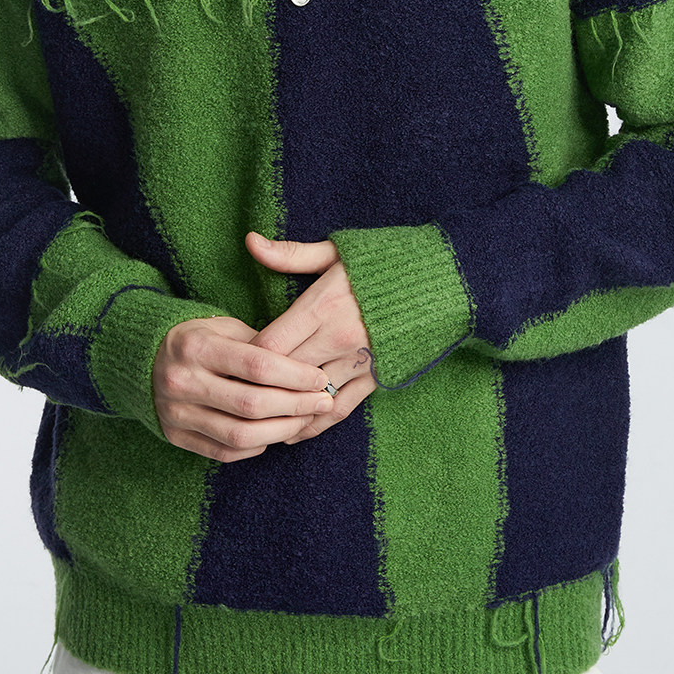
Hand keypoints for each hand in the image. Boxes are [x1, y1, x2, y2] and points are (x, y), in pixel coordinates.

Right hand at [153, 316, 332, 462]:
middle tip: (322, 403)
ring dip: (280, 431)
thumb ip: (260, 346)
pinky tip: (272, 435)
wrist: (142, 358)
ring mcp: (176, 413)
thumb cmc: (197, 339)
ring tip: (303, 421)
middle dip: (296, 406)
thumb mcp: (223, 327)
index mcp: (196, 347)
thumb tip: (306, 371)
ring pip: (240, 435)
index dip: (295, 375)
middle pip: (252, 404)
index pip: (257, 365)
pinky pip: (223, 452)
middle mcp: (182, 381)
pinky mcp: (175, 436)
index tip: (320, 378)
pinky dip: (254, 447)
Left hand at [245, 233, 376, 444]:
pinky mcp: (377, 377)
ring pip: (308, 396)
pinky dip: (314, 423)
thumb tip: (250, 242)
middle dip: (256, 387)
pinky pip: (339, 409)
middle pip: (283, 374)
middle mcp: (338, 338)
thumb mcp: (336, 251)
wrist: (444, 282)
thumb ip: (290, 254)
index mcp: (322, 305)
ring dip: (282, 409)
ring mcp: (358, 361)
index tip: (229, 361)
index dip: (244, 357)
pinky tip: (294, 431)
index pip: (268, 345)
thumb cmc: (385, 262)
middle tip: (231, 396)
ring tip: (255, 420)